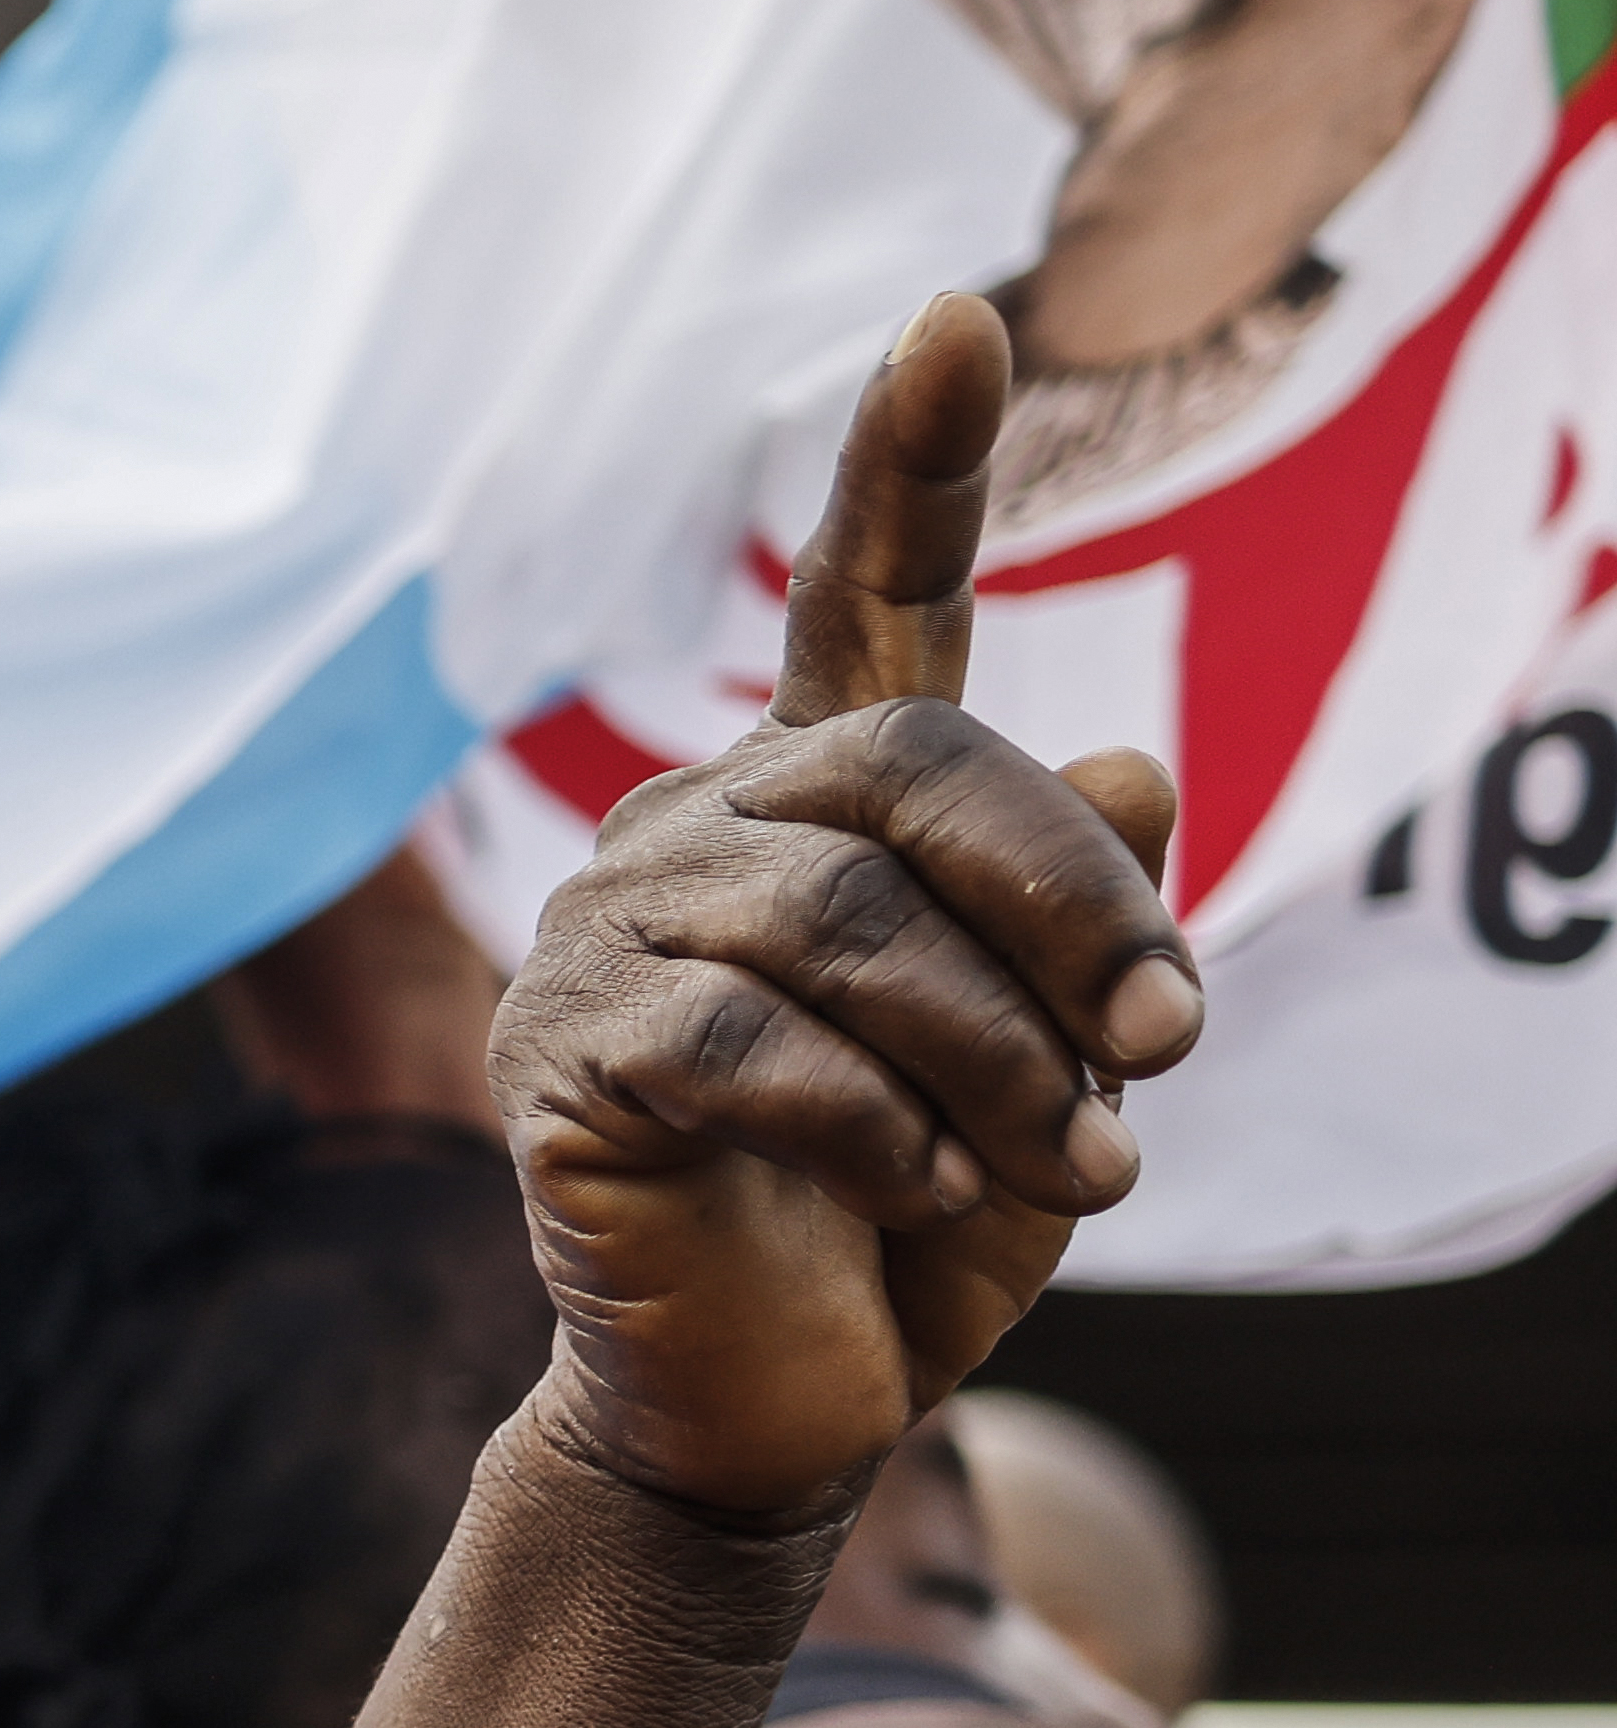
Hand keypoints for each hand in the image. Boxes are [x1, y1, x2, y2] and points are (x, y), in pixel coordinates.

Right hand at [487, 298, 1198, 1525]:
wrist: (772, 1405)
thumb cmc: (912, 1224)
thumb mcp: (1055, 1066)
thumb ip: (1086, 929)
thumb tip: (1141, 769)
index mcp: (819, 803)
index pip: (863, 605)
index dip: (911, 464)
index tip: (957, 322)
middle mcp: (695, 829)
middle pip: (909, 769)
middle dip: (1070, 905)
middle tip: (1168, 1044)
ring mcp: (606, 934)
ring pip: (844, 923)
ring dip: (999, 1059)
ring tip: (1066, 1168)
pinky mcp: (560, 1057)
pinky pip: (746, 1041)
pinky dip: (879, 1123)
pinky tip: (926, 1188)